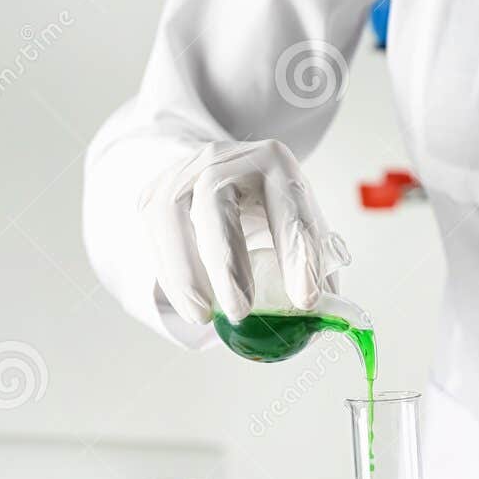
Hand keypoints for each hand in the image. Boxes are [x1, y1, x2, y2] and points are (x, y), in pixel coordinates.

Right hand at [138, 139, 342, 323]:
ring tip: (204, 316)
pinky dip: (171, 277)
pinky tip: (191, 307)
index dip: (298, 253)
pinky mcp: (156, 194)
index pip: (288, 204)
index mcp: (275, 163)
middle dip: (227, 259)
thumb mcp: (303, 227)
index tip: (305, 300)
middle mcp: (226, 159)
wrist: (225, 175)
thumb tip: (324, 319)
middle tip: (240, 311)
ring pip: (172, 214)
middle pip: (214, 198)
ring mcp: (184, 172)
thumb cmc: (272, 209)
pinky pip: (154, 234)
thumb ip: (317, 268)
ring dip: (186, 271)